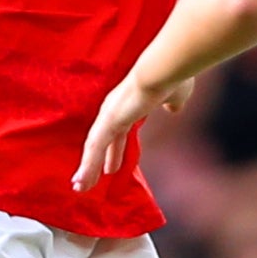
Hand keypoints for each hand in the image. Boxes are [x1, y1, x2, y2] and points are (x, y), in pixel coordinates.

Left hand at [74, 68, 189, 190]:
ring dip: (87, 168)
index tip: (111, 166)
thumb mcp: (175, 96)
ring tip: (80, 187)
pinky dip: (88, 165)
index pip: (117, 134)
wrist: (165, 70)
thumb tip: (173, 109)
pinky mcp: (109, 121)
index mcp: (128, 106)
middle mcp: (113, 110)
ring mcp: (109, 116)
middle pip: (100, 142)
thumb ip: (172, 104)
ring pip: (94, 148)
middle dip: (95, 162)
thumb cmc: (172, 78)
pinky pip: (94, 148)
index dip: (114, 151)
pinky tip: (82, 180)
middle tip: (87, 180)